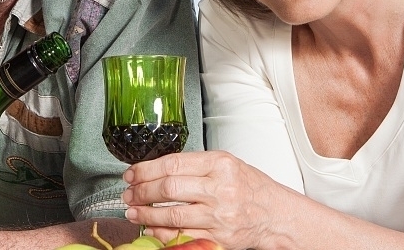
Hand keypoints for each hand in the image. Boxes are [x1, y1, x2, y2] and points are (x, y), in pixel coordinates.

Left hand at [122, 150, 291, 248]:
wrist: (275, 215)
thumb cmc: (250, 187)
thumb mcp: (227, 164)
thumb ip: (194, 165)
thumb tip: (155, 170)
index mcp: (220, 165)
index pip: (173, 164)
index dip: (146, 170)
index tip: (132, 174)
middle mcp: (220, 189)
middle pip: (169, 188)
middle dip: (141, 192)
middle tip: (128, 193)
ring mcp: (220, 216)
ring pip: (172, 216)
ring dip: (146, 215)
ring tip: (133, 212)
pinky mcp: (219, 239)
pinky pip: (182, 237)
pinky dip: (162, 233)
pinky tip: (152, 229)